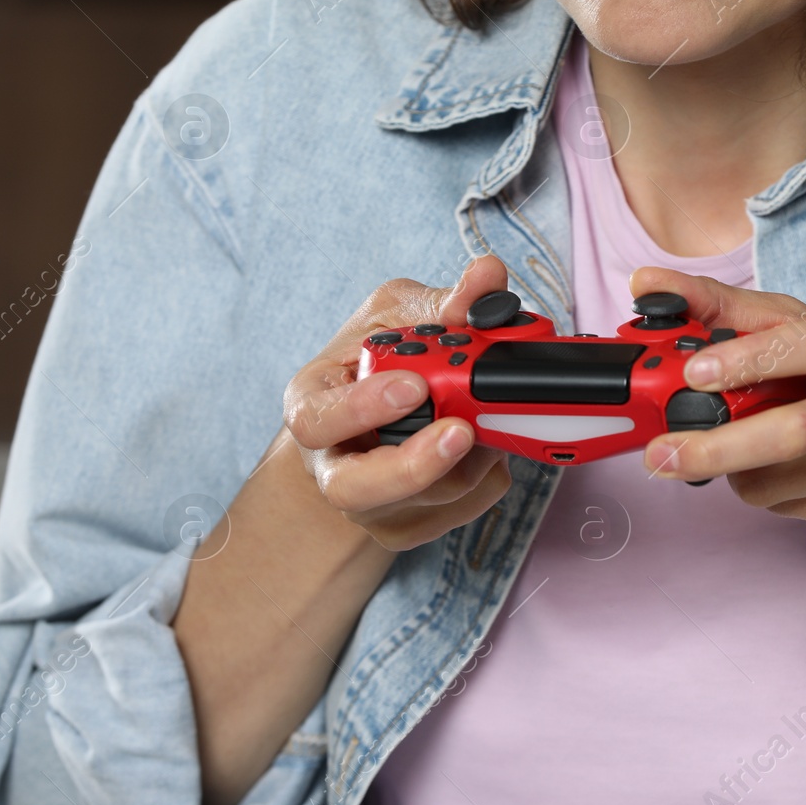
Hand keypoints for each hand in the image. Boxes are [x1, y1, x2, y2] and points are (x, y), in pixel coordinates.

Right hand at [283, 256, 514, 550]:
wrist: (370, 429)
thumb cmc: (373, 367)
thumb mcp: (394, 317)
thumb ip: (439, 302)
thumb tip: (487, 277)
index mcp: (314, 409)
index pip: (318, 421)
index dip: (363, 408)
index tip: (414, 386)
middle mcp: (336, 467)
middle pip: (358, 489)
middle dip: (415, 464)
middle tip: (463, 431)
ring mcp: (373, 507)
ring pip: (428, 499)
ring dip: (473, 457)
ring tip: (491, 415)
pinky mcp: (411, 528)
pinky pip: (465, 510)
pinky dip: (490, 476)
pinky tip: (491, 445)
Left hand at [631, 266, 805, 549]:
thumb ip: (739, 317)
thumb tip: (649, 284)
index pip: (803, 340)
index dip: (746, 357)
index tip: (692, 372)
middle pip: (792, 428)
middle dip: (718, 447)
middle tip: (664, 455)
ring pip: (783, 476)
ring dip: (741, 475)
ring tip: (735, 463)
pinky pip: (797, 504)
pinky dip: (770, 496)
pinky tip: (787, 481)